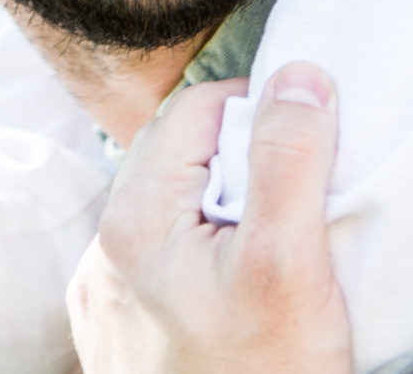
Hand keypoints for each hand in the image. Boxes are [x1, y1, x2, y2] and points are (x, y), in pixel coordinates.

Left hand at [67, 62, 351, 373]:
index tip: (310, 152)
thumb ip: (291, 159)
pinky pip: (163, 266)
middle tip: (299, 205)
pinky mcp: (119, 339)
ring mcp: (106, 301)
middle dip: (242, 163)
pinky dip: (206, 259)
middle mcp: (102, 256)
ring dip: (225, 211)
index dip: (261, 117)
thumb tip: (300, 73)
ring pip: (173, 212)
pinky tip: (244, 294)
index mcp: (133, 222)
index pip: (197, 111)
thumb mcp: (292, 262)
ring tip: (276, 252)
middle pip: (180, 158)